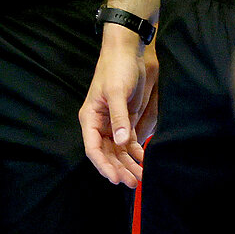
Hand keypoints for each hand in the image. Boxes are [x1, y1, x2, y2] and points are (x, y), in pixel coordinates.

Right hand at [79, 28, 158, 185]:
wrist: (128, 51)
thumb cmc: (117, 68)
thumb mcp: (117, 92)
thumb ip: (119, 118)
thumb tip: (121, 142)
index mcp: (91, 117)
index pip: (93, 148)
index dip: (103, 165)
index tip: (116, 178)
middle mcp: (100, 124)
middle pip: (107, 154)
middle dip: (118, 169)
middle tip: (133, 182)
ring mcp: (113, 123)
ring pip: (118, 151)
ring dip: (128, 164)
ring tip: (141, 177)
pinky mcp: (126, 120)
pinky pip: (129, 142)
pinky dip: (135, 152)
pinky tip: (143, 161)